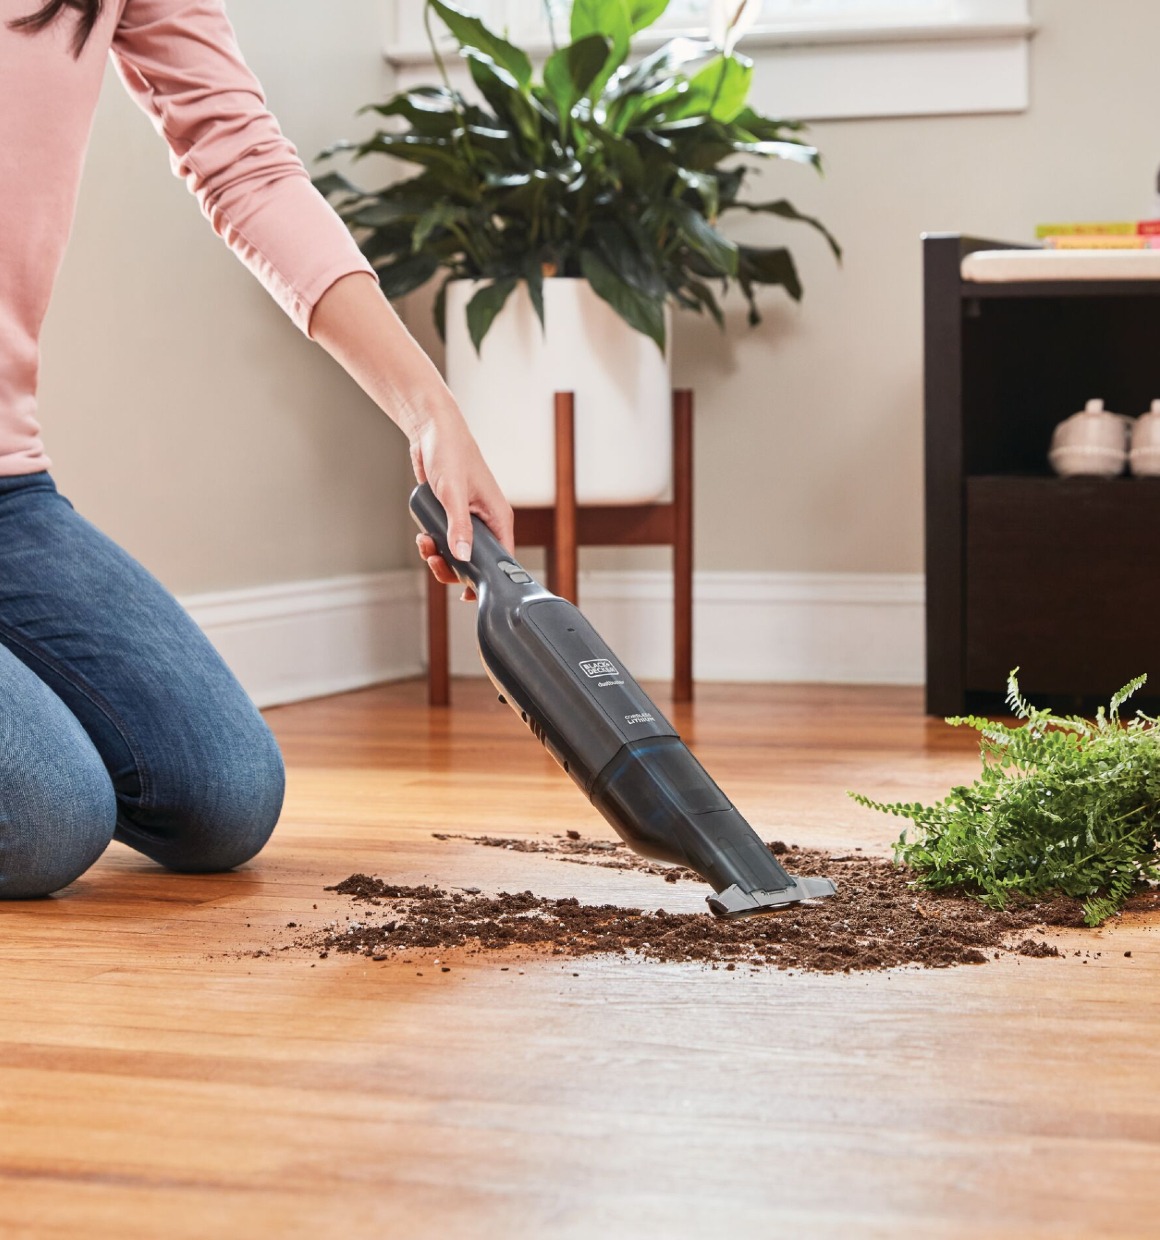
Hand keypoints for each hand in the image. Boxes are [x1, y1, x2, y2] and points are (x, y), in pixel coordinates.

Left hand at [410, 406, 513, 600]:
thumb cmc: (450, 451)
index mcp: (498, 518)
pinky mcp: (452, 516)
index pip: (502, 560)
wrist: (431, 430)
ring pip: (458, 554)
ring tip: (425, 544)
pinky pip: (445, 541)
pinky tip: (423, 536)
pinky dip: (433, 544)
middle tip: (435, 560)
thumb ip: (459, 525)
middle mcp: (486, 522)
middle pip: (477, 562)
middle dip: (454, 567)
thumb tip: (462, 555)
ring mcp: (469, 520)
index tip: (467, 591)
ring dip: (440, 556)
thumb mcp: (453, 491)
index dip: (487, 580)